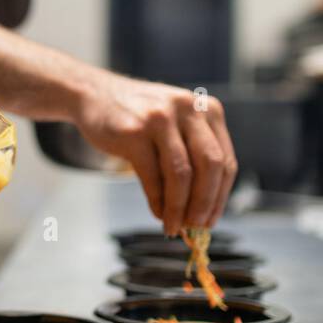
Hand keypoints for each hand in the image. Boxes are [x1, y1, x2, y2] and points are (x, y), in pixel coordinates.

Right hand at [73, 70, 236, 233]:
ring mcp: (161, 119)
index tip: (210, 221)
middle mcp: (188, 110)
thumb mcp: (176, 126)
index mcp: (208, 110)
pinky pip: (152, 176)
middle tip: (196, 227)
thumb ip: (192, 157)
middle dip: (205, 203)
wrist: (96, 94)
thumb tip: (201, 211)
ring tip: (173, 226)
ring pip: (181, 174)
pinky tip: (157, 213)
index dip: (220, 197)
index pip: (226, 161)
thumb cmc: (141, 118)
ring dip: (179, 207)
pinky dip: (157, 201)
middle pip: (210, 166)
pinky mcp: (134, 132)